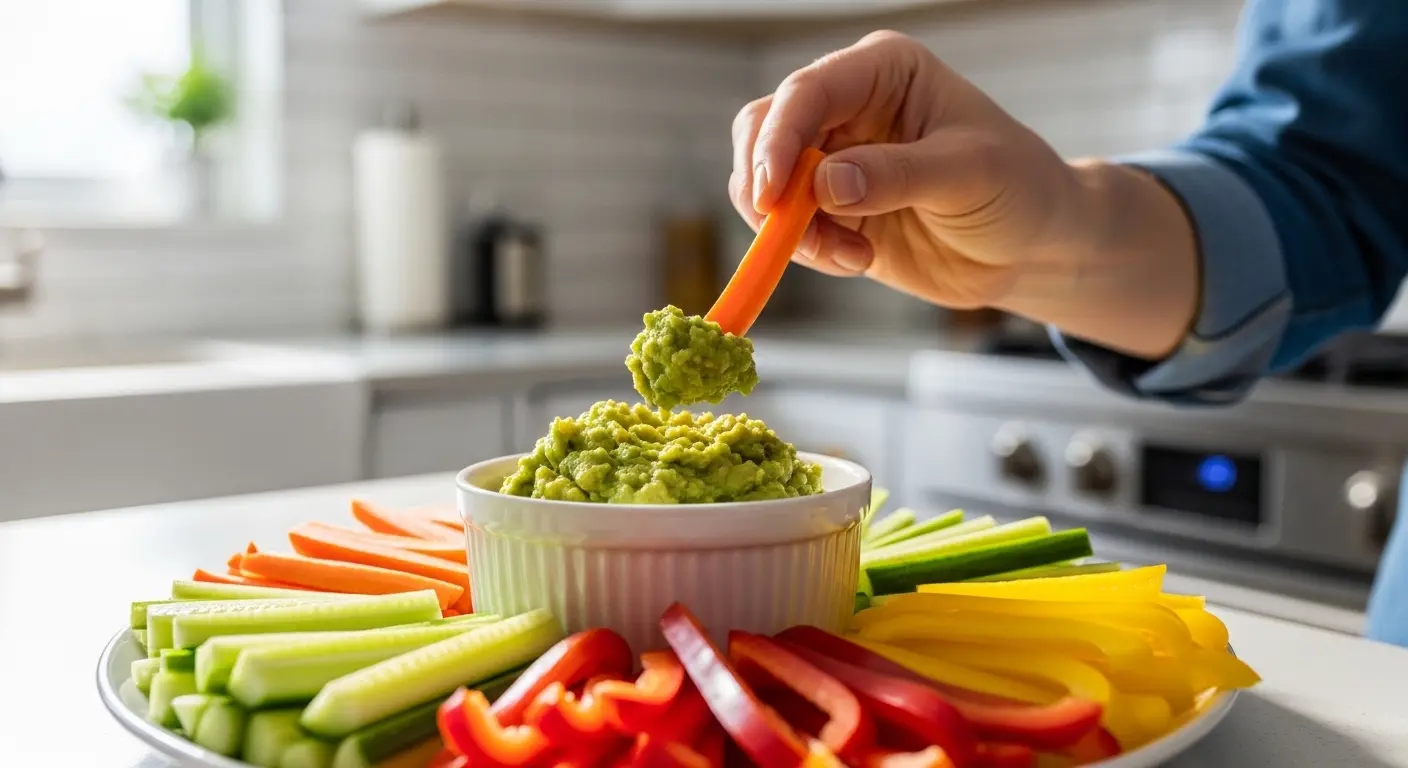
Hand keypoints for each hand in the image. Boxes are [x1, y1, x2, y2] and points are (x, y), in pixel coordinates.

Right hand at [730, 30, 1199, 358]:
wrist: (1031, 247)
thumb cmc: (1018, 189)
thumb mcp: (968, 175)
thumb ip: (896, 175)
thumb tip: (825, 183)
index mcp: (882, 72)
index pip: (807, 92)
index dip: (778, 139)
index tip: (771, 192)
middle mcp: (847, 108)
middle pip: (764, 129)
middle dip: (767, 184)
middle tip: (791, 231)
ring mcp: (834, 159)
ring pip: (763, 182)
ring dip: (790, 227)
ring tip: (849, 255)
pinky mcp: (830, 210)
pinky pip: (787, 227)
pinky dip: (808, 251)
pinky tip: (858, 260)